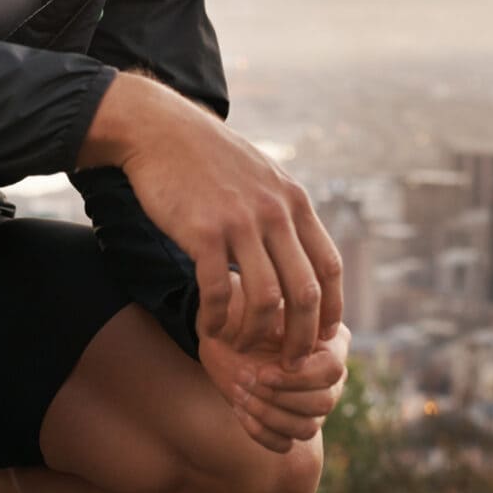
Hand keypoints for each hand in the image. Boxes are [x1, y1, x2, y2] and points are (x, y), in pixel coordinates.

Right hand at [90, 74, 344, 366]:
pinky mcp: (203, 232)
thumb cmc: (209, 159)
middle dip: (302, 337)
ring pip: (265, 300)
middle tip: (290, 362)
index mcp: (295, 202)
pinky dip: (216, 319)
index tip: (322, 336)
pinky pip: (217, 291)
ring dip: (255, 334)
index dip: (331, 309)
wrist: (161, 131)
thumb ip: (284, 210)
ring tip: (241, 347)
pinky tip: (209, 328)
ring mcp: (240, 222)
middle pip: (305, 292)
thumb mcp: (262, 175)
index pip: (330, 266)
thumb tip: (302, 250)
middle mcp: (275, 212)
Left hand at [198, 280, 351, 453]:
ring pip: (306, 428)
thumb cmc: (242, 318)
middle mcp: (330, 378)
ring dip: (267, 414)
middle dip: (278, 396)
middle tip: (243, 381)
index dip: (297, 377)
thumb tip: (279, 333)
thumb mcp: (254, 310)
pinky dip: (260, 432)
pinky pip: (285, 443)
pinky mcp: (292, 426)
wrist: (223, 338)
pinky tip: (239, 410)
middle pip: (323, 402)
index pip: (331, 371)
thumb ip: (272, 318)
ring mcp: (313, 405)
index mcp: (331, 343)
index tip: (262, 372)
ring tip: (238, 394)